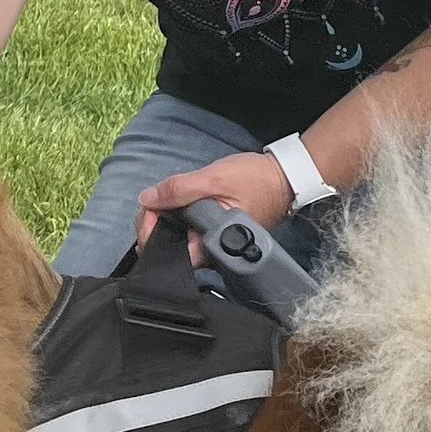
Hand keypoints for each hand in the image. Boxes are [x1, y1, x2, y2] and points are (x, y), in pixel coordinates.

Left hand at [137, 149, 292, 245]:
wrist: (282, 177)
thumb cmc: (255, 180)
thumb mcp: (213, 179)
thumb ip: (179, 189)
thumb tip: (148, 199)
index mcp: (213, 244)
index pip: (171, 254)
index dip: (152, 233)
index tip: (150, 211)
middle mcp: (211, 250)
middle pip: (168, 248)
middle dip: (153, 224)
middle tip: (154, 200)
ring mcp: (211, 242)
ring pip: (175, 237)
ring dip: (163, 218)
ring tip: (163, 198)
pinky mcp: (211, 232)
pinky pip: (185, 229)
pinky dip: (175, 216)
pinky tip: (175, 202)